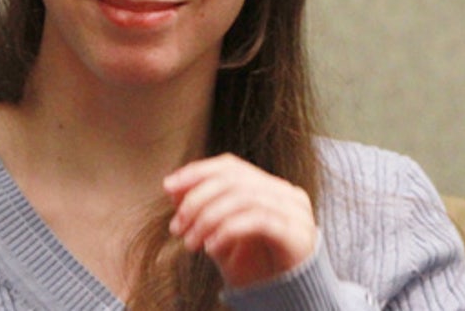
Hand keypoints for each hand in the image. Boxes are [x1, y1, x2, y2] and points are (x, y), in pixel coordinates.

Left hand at [163, 153, 316, 288]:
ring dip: (207, 220)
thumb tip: (172, 187)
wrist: (284, 300)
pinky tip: (211, 247)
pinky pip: (257, 221)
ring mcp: (295, 212)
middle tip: (176, 227)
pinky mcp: (297, 234)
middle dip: (197, 200)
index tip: (167, 187)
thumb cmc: (255, 267)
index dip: (197, 172)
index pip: (230, 166)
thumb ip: (202, 209)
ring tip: (189, 243)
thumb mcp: (220, 234)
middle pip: (233, 180)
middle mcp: (286, 193)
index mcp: (270, 186)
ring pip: (243, 199)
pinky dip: (227, 231)